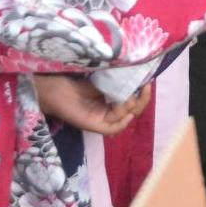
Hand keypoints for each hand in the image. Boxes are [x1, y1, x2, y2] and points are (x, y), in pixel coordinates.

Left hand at [36, 75, 150, 135]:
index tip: (149, 82)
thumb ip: (119, 84)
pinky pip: (113, 128)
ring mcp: (102, 121)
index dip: (144, 96)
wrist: (56, 89)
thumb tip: (139, 78)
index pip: (136, 105)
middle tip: (145, 86)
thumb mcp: (104, 82)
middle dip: (142, 101)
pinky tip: (125, 112)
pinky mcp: (94, 126)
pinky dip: (121, 121)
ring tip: (125, 95)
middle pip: (134, 113)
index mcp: (113, 105)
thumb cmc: (76, 83)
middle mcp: (110, 115)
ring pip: (125, 119)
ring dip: (129, 107)